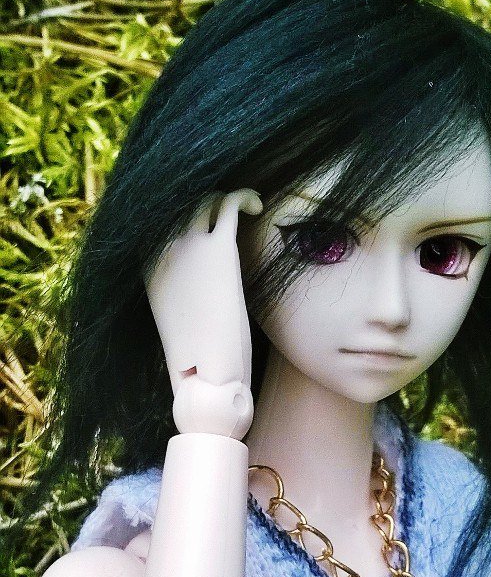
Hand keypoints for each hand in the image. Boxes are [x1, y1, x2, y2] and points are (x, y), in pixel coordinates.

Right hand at [146, 189, 262, 436]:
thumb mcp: (179, 325)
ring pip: (202, 200)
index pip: (156, 226)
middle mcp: (161, 253)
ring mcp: (187, 247)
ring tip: (246, 205)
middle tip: (222, 206)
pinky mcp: (219, 249)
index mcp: (148, 271)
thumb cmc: (197, 363)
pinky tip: (256, 204)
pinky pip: (227, 204)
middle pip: (176, 207)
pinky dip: (243, 197)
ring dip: (221, 197)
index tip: (198, 218)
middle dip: (197, 201)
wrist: (207, 379)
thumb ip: (181, 301)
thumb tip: (191, 305)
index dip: (177, 216)